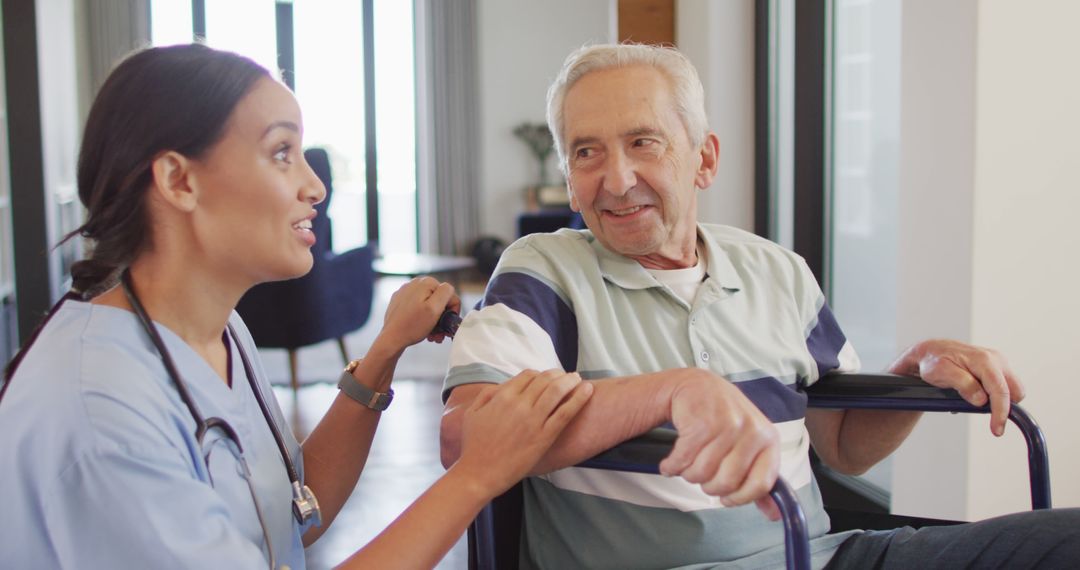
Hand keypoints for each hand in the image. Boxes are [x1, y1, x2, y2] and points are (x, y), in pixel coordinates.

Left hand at [379, 277, 461, 349]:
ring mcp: (406, 292)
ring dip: (433, 319)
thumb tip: (449, 288)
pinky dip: (423, 317)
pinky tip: (422, 328)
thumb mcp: (434, 309)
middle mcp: (414, 283)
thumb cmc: (412, 326)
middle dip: (442, 316)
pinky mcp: (400, 301)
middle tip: (440, 331)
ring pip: (429, 304)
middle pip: (439, 299)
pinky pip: (418, 307)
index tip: (446, 323)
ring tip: (432, 333)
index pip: (449, 293)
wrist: (391, 338)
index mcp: (425, 282)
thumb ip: (446, 292)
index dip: (451, 310)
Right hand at [454, 369, 592, 494]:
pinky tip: (587, 390)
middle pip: (545, 380)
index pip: (528, 375)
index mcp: (502, 396)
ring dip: (571, 381)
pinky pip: (565, 412)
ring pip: (557, 391)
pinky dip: (579, 398)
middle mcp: (519, 404)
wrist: (479, 474)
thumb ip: (486, 395)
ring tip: (579, 379)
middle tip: (568, 376)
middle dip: (559, 375)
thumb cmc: (474, 446)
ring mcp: (533, 420)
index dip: (540, 374)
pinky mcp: (544, 437)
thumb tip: (502, 386)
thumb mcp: (473, 414)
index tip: (548, 378)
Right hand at [659, 372, 781, 520]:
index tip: (727, 498)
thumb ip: (759, 478)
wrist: (696, 386)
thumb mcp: (750, 444)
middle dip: (708, 487)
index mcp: (768, 439)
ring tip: (687, 463)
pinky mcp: (700, 422)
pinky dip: (672, 466)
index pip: (761, 484)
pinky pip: (683, 460)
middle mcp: (751, 430)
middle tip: (702, 476)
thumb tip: (773, 515)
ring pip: (702, 473)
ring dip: (688, 475)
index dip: (740, 498)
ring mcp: (726, 425)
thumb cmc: (724, 419)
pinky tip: (671, 461)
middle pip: (727, 483)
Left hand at [892, 339, 1023, 436]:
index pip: (1000, 390)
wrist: (931, 352)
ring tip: (974, 399)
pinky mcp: (996, 368)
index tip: (997, 429)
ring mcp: (997, 363)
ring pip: (1012, 389)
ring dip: (999, 400)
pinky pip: (1003, 386)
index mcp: (984, 360)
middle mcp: (995, 359)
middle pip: (1015, 391)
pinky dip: (994, 395)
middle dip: (1004, 406)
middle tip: (985, 414)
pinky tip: (977, 394)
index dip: (1001, 412)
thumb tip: (981, 400)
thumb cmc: (934, 361)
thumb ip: (964, 385)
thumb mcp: (942, 372)